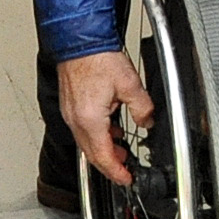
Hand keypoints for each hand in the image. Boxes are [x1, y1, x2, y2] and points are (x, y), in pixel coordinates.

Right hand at [57, 48, 156, 185]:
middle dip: (110, 164)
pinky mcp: (69, 104)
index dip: (116, 172)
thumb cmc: (97, 57)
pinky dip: (96, 134)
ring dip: (103, 148)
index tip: (125, 179)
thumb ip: (143, 108)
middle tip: (125, 168)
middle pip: (92, 154)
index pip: (103, 157)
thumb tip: (148, 121)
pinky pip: (82, 128)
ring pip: (86, 142)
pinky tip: (109, 126)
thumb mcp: (130, 84)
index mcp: (90, 120)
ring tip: (120, 147)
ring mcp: (70, 112)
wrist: (79, 39)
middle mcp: (75, 120)